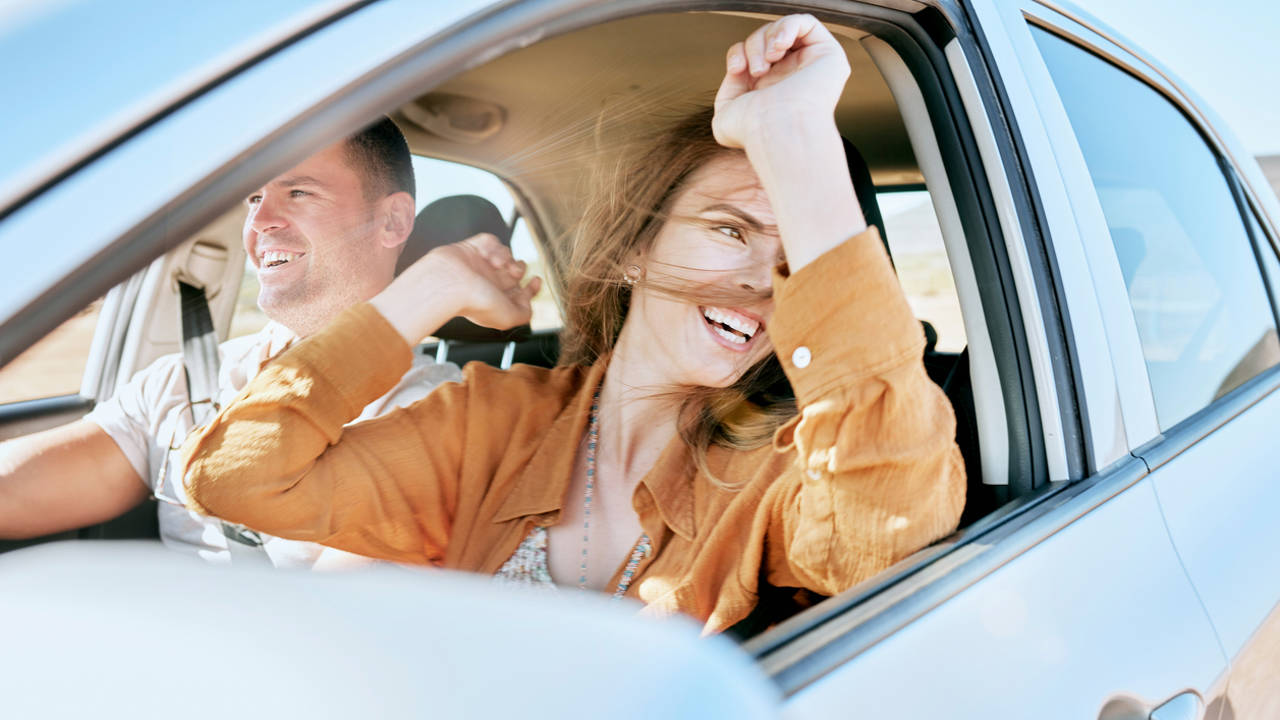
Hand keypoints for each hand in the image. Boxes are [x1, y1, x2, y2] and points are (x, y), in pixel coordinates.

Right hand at [370, 233, 541, 344]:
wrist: (450, 284)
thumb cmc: (475, 302)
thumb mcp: (508, 318)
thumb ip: (524, 313)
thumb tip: (528, 305)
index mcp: (496, 298)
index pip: (519, 292)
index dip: (531, 287)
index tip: (536, 280)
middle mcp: (488, 282)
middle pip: (514, 270)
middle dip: (519, 268)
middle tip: (512, 271)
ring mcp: (480, 265)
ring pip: (505, 253)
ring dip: (505, 256)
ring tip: (497, 263)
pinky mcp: (471, 248)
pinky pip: (490, 240)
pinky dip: (492, 246)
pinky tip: (486, 254)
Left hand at [713, 14, 850, 149]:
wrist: (774, 130)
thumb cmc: (752, 130)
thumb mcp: (726, 109)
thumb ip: (730, 88)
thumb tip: (739, 71)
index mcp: (771, 89)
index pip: (753, 54)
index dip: (739, 52)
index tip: (736, 70)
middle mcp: (791, 77)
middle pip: (767, 39)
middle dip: (754, 46)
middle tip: (757, 70)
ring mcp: (810, 66)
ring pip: (783, 30)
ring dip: (767, 38)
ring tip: (768, 61)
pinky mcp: (828, 55)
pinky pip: (807, 23)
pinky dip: (787, 27)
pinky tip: (779, 46)